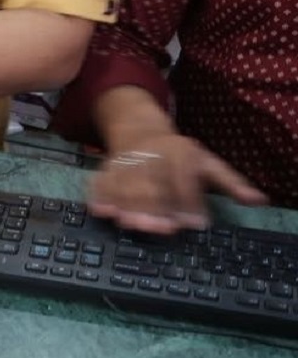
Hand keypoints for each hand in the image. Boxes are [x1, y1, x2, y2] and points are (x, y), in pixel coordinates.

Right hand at [88, 133, 267, 233]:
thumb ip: (231, 183)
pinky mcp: (108, 166)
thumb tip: (258, 200)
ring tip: (130, 224)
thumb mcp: (208, 163)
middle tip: (161, 230)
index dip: (189, 202)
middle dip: (154, 207)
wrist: (138, 127)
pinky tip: (100, 211)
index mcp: (179, 153)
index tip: (195, 225)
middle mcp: (151, 154)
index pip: (183, 178)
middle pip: (151, 183)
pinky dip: (99, 194)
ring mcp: (126, 160)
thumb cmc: (179, 154)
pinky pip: (101, 180)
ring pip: (124, 184)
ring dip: (126, 205)